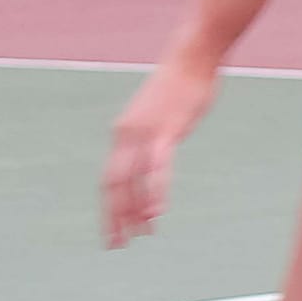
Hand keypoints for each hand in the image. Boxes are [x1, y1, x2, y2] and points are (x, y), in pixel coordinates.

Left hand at [103, 52, 218, 247]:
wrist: (191, 56)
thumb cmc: (182, 81)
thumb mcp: (160, 112)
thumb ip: (155, 134)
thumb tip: (159, 149)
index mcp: (123, 132)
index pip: (110, 179)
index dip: (110, 207)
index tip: (114, 230)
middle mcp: (126, 135)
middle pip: (113, 185)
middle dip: (114, 218)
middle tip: (117, 245)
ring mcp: (144, 134)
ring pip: (131, 181)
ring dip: (134, 211)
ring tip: (140, 235)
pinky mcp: (166, 132)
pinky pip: (157, 169)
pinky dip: (155, 192)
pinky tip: (157, 212)